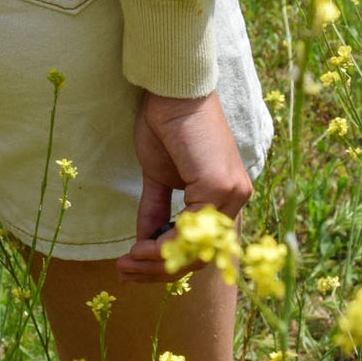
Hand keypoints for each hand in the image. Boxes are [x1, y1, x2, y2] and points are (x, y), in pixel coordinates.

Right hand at [117, 89, 253, 283]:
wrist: (170, 88)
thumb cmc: (165, 121)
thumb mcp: (158, 175)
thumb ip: (156, 210)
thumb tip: (145, 245)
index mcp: (225, 194)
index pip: (203, 245)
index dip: (167, 262)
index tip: (132, 265)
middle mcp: (236, 197)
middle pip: (202, 256)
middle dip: (160, 270)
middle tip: (124, 271)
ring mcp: (232, 193)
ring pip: (198, 250)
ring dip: (158, 263)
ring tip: (127, 263)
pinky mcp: (219, 186)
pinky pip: (191, 232)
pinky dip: (164, 246)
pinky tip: (140, 247)